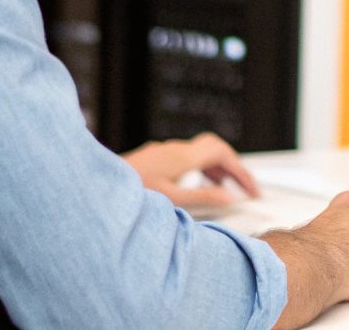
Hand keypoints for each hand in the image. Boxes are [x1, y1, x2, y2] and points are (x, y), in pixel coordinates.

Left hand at [122, 132, 260, 208]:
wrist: (96, 186)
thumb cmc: (131, 191)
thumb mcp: (172, 200)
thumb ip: (203, 198)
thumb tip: (230, 198)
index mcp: (183, 156)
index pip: (223, 153)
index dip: (242, 171)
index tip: (252, 191)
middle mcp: (175, 149)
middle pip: (215, 148)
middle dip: (233, 166)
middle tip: (244, 188)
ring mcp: (164, 151)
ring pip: (200, 152)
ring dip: (217, 168)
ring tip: (226, 189)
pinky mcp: (155, 158)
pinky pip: (187, 157)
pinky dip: (201, 169)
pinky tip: (198, 185)